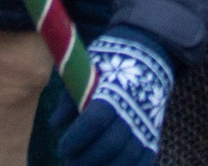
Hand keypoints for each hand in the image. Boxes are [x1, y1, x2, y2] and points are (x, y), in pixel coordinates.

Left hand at [60, 29, 173, 165]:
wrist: (149, 52)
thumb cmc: (110, 60)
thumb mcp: (87, 70)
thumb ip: (70, 99)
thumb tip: (54, 124)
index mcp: (113, 92)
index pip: (94, 122)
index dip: (77, 138)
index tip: (62, 147)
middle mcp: (132, 110)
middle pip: (109, 144)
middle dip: (86, 159)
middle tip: (69, 163)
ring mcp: (146, 123)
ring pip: (127, 157)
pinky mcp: (154, 133)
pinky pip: (144, 160)